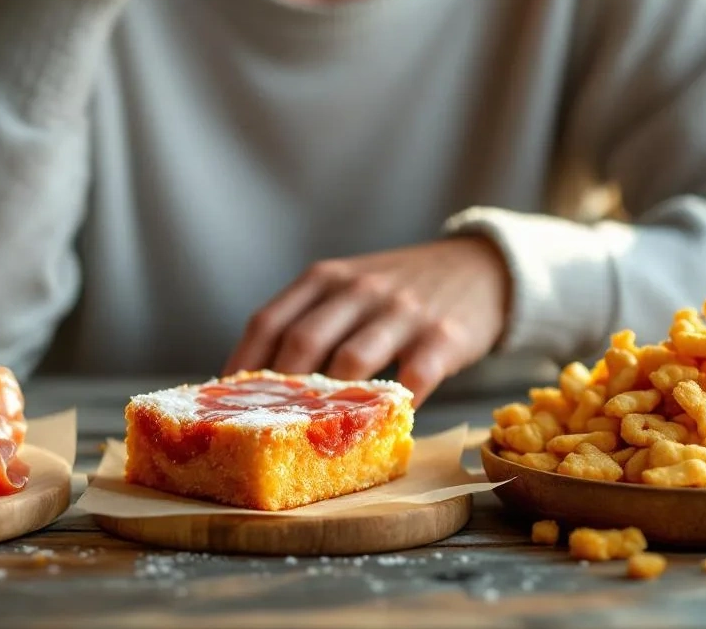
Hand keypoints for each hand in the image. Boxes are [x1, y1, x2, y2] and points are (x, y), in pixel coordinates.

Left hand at [223, 238, 510, 405]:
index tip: (223, 403)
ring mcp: (402, 311)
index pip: (268, 321)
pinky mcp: (443, 336)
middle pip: (302, 342)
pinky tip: (378, 428)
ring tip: (314, 436)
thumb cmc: (402, 289)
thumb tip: (259, 382)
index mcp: (326, 278)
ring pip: (352, 362)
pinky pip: (411, 380)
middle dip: (277, 391)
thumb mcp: (351, 287)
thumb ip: (312, 319)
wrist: (483, 269)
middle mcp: (359, 289)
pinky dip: (390, 409)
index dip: (240, 364)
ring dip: (330, 404)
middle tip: (262, 428)